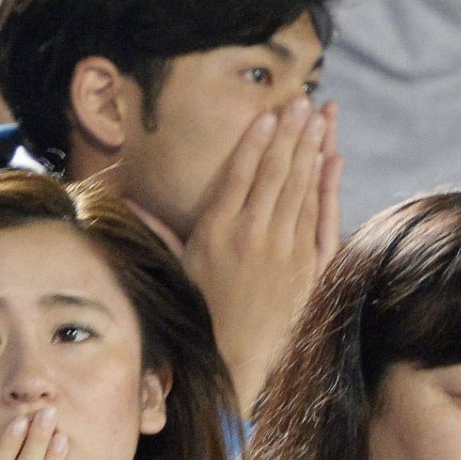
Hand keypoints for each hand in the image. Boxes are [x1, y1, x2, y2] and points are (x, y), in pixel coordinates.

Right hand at [132, 98, 340, 414]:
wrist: (232, 359)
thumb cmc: (199, 312)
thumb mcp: (174, 269)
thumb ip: (156, 230)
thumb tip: (126, 200)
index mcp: (217, 230)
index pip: (242, 174)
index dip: (257, 140)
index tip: (269, 112)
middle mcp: (253, 235)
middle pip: (277, 173)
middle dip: (291, 132)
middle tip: (303, 100)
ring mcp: (285, 251)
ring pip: (302, 189)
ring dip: (313, 149)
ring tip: (321, 117)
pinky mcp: (308, 268)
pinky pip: (322, 221)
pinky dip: (329, 190)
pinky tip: (334, 162)